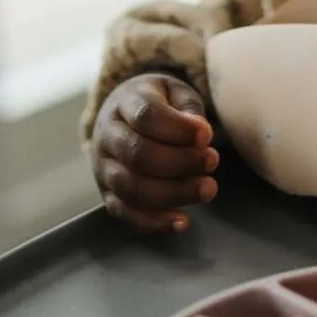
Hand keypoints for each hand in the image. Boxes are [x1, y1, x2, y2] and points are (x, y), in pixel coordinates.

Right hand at [91, 74, 217, 232]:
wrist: (124, 115)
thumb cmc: (161, 104)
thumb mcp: (177, 93)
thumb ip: (188, 109)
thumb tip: (201, 135)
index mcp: (125, 103)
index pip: (146, 115)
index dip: (178, 128)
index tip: (207, 135)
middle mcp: (108, 136)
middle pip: (138, 154)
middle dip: (180, 163)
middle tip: (212, 161)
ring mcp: (104, 167)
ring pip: (132, 187)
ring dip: (174, 193)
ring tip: (208, 189)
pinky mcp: (108, 194)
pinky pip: (126, 213)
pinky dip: (154, 223)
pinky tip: (183, 222)